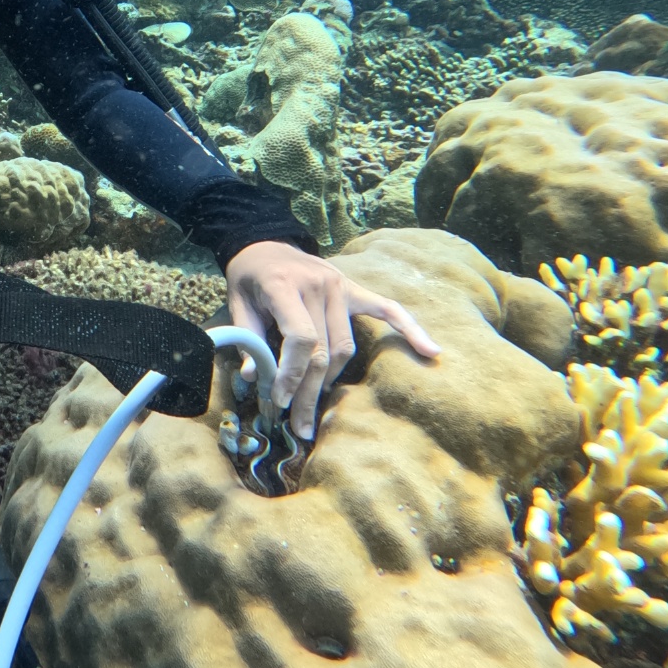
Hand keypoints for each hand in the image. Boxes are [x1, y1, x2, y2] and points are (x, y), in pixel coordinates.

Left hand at [224, 240, 439, 439]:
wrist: (265, 241)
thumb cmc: (249, 276)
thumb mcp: (237, 302)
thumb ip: (248, 339)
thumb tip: (255, 378)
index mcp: (285, 286)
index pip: (301, 337)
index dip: (292, 373)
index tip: (280, 400)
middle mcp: (318, 285)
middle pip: (323, 350)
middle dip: (309, 392)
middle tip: (299, 426)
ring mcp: (340, 286)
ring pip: (346, 346)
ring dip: (330, 381)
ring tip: (314, 408)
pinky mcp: (354, 289)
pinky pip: (388, 310)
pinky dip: (410, 329)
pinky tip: (430, 351)